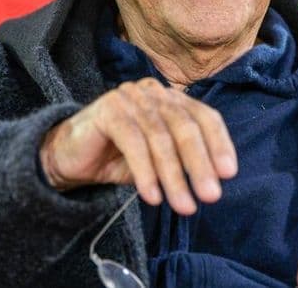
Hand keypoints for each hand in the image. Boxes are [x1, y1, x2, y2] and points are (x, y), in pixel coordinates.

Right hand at [39, 77, 237, 214]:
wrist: (68, 157)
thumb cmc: (117, 157)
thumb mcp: (158, 160)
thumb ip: (183, 160)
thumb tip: (215, 180)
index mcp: (171, 98)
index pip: (204, 116)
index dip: (219, 143)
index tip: (229, 174)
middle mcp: (153, 92)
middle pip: (185, 125)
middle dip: (200, 164)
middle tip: (211, 196)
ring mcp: (130, 97)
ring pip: (160, 136)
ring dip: (174, 175)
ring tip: (183, 205)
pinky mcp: (108, 109)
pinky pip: (133, 142)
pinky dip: (146, 172)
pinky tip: (152, 196)